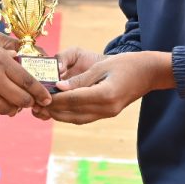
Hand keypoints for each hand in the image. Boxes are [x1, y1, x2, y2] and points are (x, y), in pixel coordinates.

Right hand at [0, 24, 50, 114]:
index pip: (28, 82)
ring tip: (15, 103)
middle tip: (32, 101)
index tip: (47, 98)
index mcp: (0, 61)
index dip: (40, 93)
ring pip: (6, 108)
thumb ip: (4, 48)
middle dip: (30, 102)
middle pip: (21, 99)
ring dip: (14, 107)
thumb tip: (18, 56)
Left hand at [32, 51, 173, 124]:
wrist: (149, 73)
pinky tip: (59, 109)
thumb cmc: (126, 64)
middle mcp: (106, 108)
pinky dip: (70, 114)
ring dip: (59, 114)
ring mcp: (108, 113)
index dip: (54, 99)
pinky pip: (85, 117)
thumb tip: (58, 87)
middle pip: (73, 113)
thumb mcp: (101, 66)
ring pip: (77, 118)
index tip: (38, 97)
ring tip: (43, 108)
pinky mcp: (108, 113)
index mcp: (105, 95)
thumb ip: (80, 79)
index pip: (73, 100)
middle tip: (35, 104)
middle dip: (53, 109)